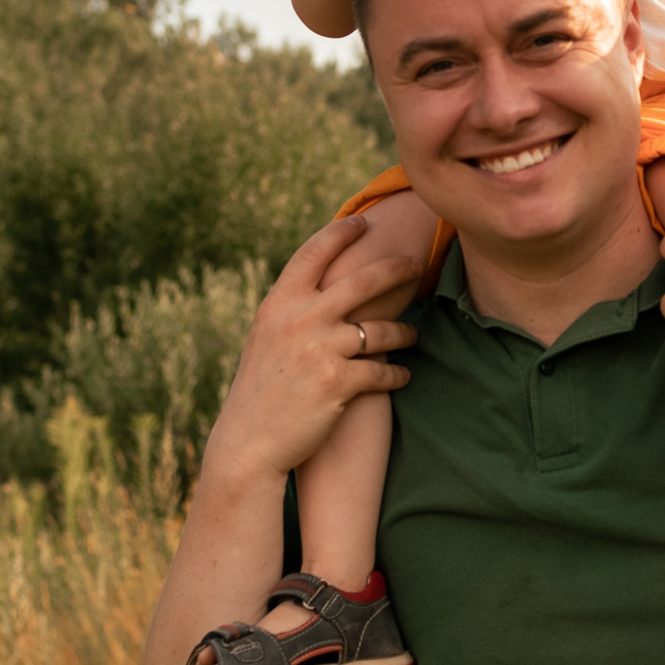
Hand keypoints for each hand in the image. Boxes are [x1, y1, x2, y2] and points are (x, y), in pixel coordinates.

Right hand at [200, 216, 420, 488]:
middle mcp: (300, 319)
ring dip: (404, 332)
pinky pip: (383, 371)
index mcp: (278, 304)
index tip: (364, 221)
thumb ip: (292, 310)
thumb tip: (320, 286)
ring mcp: (320, 350)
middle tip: (416, 265)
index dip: (341, 233)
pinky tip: (402, 376)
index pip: (313, 253)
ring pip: (382, 330)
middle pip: (364, 281)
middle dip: (396, 269)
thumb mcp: (266, 338)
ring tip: (412, 335)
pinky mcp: (337, 383)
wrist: (248, 442)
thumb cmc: (260, 390)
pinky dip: (397, 374)